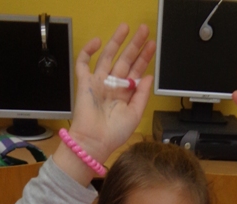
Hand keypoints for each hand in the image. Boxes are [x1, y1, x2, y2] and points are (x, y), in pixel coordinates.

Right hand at [54, 24, 154, 182]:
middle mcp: (113, 86)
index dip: (144, 58)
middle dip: (134, 46)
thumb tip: (148, 76)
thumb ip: (142, 95)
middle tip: (144, 31)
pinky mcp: (85, 83)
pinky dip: (88, 51)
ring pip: (108, 57)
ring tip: (125, 28)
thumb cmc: (114, 134)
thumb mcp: (135, 115)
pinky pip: (84, 63)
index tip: (152, 46)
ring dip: (116, 42)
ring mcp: (98, 83)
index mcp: (125, 94)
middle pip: (125, 61)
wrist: (94, 142)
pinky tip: (97, 42)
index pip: (136, 72)